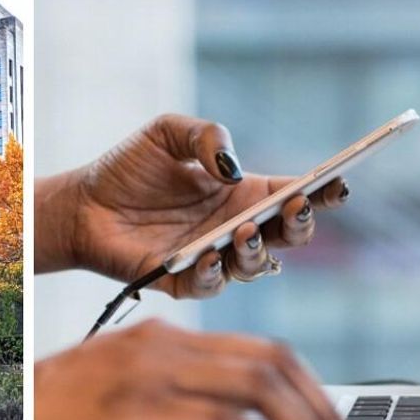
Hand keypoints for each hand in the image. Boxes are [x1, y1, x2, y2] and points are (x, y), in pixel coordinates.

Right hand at [34, 319, 358, 419]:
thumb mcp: (125, 413)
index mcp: (159, 338)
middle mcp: (158, 345)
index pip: (261, 349)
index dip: (311, 389)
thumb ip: (184, 419)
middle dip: (321, 411)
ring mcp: (145, 373)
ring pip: (258, 388)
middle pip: (271, 362)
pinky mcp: (133, 411)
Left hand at [35, 114, 347, 297]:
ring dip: (256, 251)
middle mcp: (235, 228)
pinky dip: (212, 273)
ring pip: (255, 267)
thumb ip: (205, 136)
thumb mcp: (168, 133)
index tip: (338, 182)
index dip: (321, 191)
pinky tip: (207, 255)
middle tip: (295, 206)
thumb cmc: (129, 168)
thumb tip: (231, 167)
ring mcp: (212, 258)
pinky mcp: (181, 281)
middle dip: (300, 224)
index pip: (294, 194)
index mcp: (242, 193)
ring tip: (244, 231)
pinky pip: (208, 285)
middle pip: (287, 236)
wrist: (82, 203)